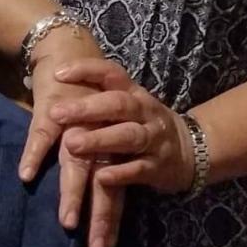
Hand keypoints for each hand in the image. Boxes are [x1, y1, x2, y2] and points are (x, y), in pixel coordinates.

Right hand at [18, 30, 124, 246]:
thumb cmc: (87, 93)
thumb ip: (96, 161)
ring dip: (72, 193)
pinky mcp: (52, 109)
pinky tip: (25, 175)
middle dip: (98, 214)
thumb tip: (93, 197)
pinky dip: (34, 154)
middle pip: (101, 182)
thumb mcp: (99, 127)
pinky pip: (42, 134)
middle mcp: (98, 138)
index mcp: (110, 145)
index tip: (106, 246)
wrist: (71, 52)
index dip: (110, 217)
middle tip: (95, 246)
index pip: (115, 187)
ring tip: (68, 221)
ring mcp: (76, 124)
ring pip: (76, 164)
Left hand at [50, 59, 195, 195]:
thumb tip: (55, 85)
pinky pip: (139, 169)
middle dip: (87, 108)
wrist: (191, 151)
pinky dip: (120, 173)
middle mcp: (145, 111)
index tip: (58, 73)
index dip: (87, 70)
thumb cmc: (144, 124)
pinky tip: (101, 176)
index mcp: (134, 93)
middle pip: (118, 104)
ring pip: (128, 136)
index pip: (112, 73)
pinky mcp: (158, 167)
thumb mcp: (128, 106)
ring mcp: (154, 139)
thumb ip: (100, 98)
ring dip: (99, 139)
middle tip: (55, 112)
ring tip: (71, 144)